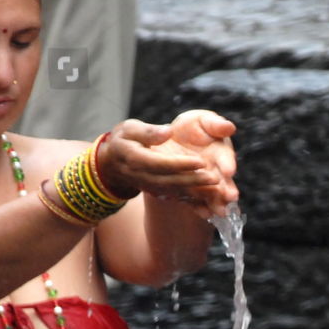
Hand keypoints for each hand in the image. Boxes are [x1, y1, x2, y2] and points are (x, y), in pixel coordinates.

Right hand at [99, 115, 239, 215]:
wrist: (111, 163)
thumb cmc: (123, 140)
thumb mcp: (129, 129)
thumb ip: (148, 131)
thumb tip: (168, 132)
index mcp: (135, 159)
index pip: (161, 164)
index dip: (181, 164)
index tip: (201, 161)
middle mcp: (143, 177)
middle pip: (171, 181)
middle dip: (195, 181)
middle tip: (216, 179)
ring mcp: (150, 187)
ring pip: (175, 192)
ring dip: (197, 193)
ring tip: (217, 191)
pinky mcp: (157, 192)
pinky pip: (175, 197)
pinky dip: (193, 200)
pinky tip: (210, 199)